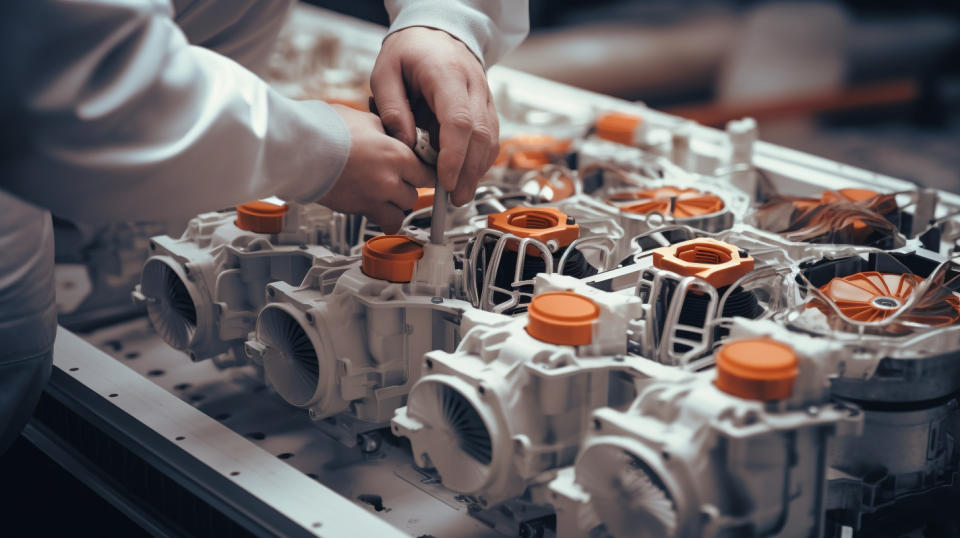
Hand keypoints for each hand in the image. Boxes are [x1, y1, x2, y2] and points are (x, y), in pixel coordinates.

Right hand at [318, 104, 435, 233]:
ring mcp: (375, 197)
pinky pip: (383, 222)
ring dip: (396, 204)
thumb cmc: (325, 128)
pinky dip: (383, 218)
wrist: (298, 146)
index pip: (428, 171)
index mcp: (396, 153)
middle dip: (408, 187)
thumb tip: (396, 136)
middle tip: (398, 180)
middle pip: (416, 193)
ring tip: (385, 194)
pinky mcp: (358, 209)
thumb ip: (387, 131)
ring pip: (402, 211)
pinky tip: (377, 209)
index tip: (423, 172)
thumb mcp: (367, 119)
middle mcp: (390, 179)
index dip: (426, 171)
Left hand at [371, 27, 498, 205]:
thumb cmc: (409, 52)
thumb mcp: (385, 72)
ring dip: (477, 170)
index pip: (459, 121)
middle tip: (453, 199)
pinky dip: (480, 160)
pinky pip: (490, 137)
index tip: (444, 180)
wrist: (436, 32)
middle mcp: (472, 85)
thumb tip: (403, 145)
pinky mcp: (486, 107)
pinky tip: (467, 177)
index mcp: (446, 74)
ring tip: (459, 194)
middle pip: (480, 135)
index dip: (454, 155)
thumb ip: (391, 108)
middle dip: (468, 172)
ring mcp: (484, 96)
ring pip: (490, 139)